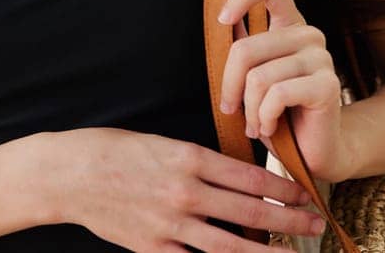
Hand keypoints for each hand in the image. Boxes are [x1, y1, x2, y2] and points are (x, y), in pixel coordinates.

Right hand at [52, 127, 326, 251]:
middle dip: (289, 218)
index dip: (284, 188)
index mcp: (189, 157)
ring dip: (266, 250)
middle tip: (316, 223)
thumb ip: (199, 161)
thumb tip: (236, 177)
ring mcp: (170, 223)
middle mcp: (185, 191)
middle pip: (250, 210)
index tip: (306, 194)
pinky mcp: (154, 247)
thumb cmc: (114, 150)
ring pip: (231, 244)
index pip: (250, 176)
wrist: (68, 174)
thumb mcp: (161, 142)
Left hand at [217, 0, 345, 181]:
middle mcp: (308, 35)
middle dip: (230, 86)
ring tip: (254, 125)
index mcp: (290, 25)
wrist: (314, 154)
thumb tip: (218, 20)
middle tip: (231, 110)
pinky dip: (264, 117)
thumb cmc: (278, 115)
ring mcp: (321, 58)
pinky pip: (277, 94)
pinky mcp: (328, 85)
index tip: (222, 21)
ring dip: (249, 110)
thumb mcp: (254, 78)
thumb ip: (244, 49)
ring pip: (258, 77)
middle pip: (245, 48)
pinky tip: (269, 129)